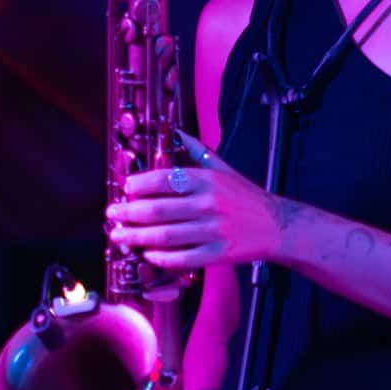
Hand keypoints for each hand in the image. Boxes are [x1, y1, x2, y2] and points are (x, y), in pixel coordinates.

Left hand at [108, 129, 284, 269]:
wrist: (278, 226)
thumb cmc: (247, 197)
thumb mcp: (223, 169)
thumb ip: (197, 152)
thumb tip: (174, 131)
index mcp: (207, 180)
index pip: (165, 179)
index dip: (140, 185)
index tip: (125, 189)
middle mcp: (209, 204)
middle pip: (159, 210)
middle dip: (129, 213)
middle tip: (112, 215)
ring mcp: (214, 231)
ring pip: (166, 236)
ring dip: (137, 237)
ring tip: (118, 237)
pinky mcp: (219, 255)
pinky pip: (183, 258)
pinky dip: (162, 258)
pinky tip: (148, 255)